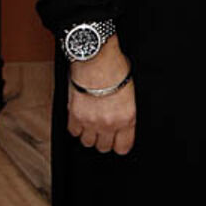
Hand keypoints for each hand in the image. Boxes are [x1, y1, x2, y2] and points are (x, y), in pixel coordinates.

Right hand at [66, 36, 134, 154]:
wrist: (96, 57)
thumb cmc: (115, 67)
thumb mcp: (131, 91)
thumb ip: (126, 110)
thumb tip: (122, 118)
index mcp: (127, 117)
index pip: (123, 147)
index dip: (120, 144)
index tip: (118, 140)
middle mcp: (109, 123)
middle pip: (104, 147)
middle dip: (104, 140)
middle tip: (104, 129)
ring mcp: (91, 121)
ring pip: (87, 143)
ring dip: (89, 134)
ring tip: (92, 123)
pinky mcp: (75, 115)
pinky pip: (74, 132)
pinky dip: (76, 127)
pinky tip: (81, 117)